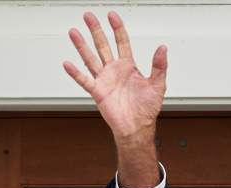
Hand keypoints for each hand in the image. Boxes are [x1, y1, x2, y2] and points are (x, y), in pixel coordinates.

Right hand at [63, 12, 166, 142]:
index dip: (117, 28)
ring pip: (91, 58)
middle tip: (88, 16)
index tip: (112, 15)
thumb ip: (159, 66)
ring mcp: (104, 80)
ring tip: (74, 32)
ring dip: (82, 46)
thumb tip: (163, 48)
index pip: (122, 42)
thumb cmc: (147, 109)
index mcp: (128, 67)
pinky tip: (68, 63)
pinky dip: (76, 73)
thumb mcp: (158, 85)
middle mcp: (114, 70)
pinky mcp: (98, 92)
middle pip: (103, 45)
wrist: (137, 127)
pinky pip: (84, 80)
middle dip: (96, 30)